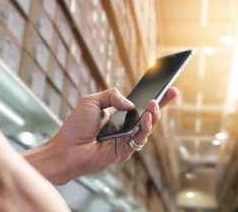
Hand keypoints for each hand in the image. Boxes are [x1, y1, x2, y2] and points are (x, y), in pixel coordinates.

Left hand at [24, 87, 177, 184]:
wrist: (67, 148)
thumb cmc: (76, 126)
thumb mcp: (92, 101)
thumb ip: (112, 96)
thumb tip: (131, 103)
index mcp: (117, 114)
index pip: (139, 103)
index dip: (152, 96)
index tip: (165, 86)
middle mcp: (125, 126)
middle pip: (148, 114)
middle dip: (162, 103)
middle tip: (171, 92)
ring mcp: (127, 138)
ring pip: (148, 126)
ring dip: (154, 114)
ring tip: (154, 103)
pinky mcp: (126, 150)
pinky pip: (141, 138)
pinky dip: (145, 127)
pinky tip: (146, 117)